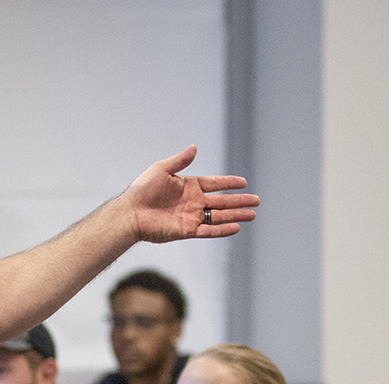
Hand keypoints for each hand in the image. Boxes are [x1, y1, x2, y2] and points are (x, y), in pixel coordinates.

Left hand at [123, 145, 259, 242]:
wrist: (131, 213)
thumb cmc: (143, 190)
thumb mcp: (162, 169)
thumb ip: (180, 160)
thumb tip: (194, 147)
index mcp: (189, 186)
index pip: (214, 184)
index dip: (229, 183)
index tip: (244, 183)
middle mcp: (193, 202)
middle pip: (222, 201)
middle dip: (240, 201)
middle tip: (257, 201)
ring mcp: (191, 217)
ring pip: (219, 216)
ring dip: (236, 215)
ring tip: (253, 214)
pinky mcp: (187, 231)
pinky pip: (208, 231)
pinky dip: (222, 230)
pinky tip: (236, 227)